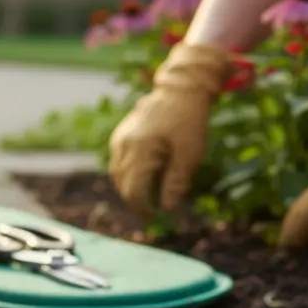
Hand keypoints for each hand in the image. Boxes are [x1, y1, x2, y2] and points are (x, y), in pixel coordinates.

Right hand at [108, 42, 231, 217]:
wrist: (181, 90)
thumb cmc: (189, 122)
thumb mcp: (190, 154)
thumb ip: (176, 182)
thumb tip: (168, 208)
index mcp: (141, 151)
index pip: (133, 191)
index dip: (142, 208)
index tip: (154, 217)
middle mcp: (124, 146)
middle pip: (122, 184)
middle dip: (135, 200)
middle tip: (151, 211)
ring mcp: (119, 139)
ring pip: (118, 174)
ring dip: (130, 188)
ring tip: (147, 195)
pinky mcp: (121, 135)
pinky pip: (118, 161)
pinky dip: (128, 174)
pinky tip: (143, 175)